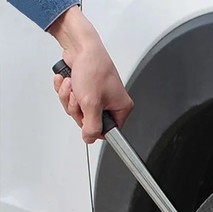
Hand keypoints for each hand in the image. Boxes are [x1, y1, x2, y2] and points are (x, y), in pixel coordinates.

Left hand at [48, 7, 132, 143]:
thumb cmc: (93, 67)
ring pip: (78, 109)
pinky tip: (68, 80)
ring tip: (73, 85)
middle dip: (77, 108)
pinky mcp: (86, 88)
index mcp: (121, 108)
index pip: (107, 131)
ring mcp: (98, 95)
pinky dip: (65, 89)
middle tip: (78, 97)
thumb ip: (91, 127)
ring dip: (69, 97)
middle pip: (89, 120)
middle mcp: (111, 102)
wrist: (80, 46)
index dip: (92, 126)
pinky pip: (72, 98)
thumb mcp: (91, 104)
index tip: (86, 116)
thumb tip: (89, 139)